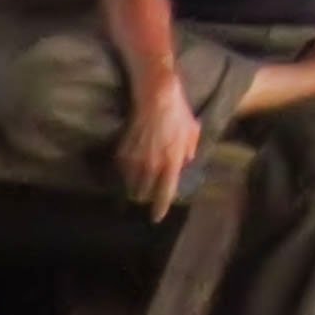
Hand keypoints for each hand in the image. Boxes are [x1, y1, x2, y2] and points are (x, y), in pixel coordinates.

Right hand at [117, 70, 204, 218]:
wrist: (157, 96)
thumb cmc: (178, 113)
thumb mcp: (192, 132)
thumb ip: (188, 151)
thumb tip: (183, 162)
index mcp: (172, 163)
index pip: (164, 194)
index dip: (159, 208)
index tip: (155, 218)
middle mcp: (152, 165)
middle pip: (143, 192)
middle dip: (144, 196)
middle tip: (144, 195)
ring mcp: (136, 158)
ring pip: (130, 183)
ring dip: (132, 186)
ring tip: (133, 185)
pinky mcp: (123, 149)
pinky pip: (122, 168)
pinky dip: (124, 171)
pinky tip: (126, 168)